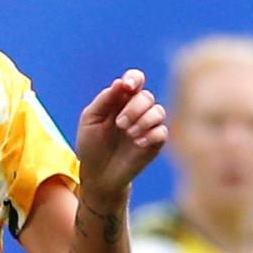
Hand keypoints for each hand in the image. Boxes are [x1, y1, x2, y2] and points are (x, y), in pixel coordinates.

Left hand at [76, 70, 167, 201]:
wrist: (97, 174)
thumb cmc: (91, 145)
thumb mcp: (91, 119)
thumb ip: (105, 100)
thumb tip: (121, 82)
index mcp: (120, 100)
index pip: (135, 80)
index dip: (134, 78)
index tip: (127, 87)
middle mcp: (137, 110)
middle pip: (146, 96)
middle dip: (133, 108)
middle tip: (119, 124)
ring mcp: (147, 126)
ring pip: (158, 111)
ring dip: (142, 121)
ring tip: (128, 134)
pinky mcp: (155, 142)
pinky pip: (162, 131)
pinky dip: (151, 134)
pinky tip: (137, 143)